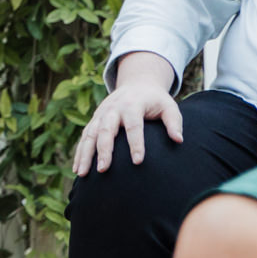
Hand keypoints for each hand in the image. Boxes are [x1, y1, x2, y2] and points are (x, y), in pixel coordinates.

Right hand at [73, 55, 182, 174]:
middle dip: (104, 150)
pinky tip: (78, 169)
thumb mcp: (168, 106)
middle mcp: (113, 109)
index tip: (138, 162)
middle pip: (106, 130)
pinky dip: (79, 153)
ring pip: (90, 134)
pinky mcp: (94, 120)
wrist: (137, 84)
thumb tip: (178, 140)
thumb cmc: (155, 100)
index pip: (133, 126)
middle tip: (103, 169)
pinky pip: (84, 137)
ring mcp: (101, 114)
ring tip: (84, 174)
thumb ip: (174, 122)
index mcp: (132, 105)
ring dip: (85, 154)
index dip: (136, 143)